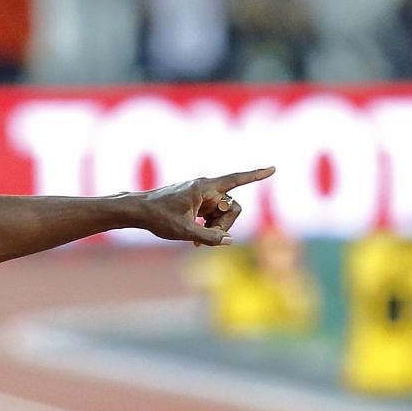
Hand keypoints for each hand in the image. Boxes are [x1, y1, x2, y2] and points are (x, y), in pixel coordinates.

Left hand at [137, 168, 275, 245]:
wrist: (138, 211)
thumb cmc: (159, 217)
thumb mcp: (185, 231)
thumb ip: (209, 238)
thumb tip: (229, 241)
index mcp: (205, 187)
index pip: (237, 179)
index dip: (256, 176)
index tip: (273, 169)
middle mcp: (206, 188)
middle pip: (232, 207)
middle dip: (224, 225)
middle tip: (207, 238)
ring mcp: (202, 196)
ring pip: (222, 214)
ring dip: (215, 229)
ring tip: (196, 240)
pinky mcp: (197, 203)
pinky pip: (213, 216)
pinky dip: (208, 228)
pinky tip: (196, 240)